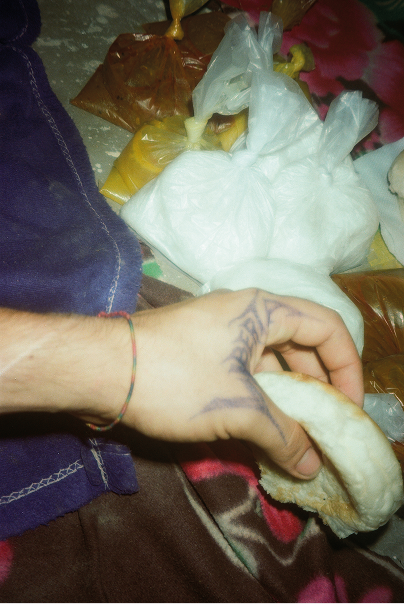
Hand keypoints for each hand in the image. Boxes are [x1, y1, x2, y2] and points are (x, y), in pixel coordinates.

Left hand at [123, 289, 362, 478]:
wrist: (99, 370)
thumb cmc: (175, 377)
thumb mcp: (237, 408)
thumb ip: (283, 435)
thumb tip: (312, 465)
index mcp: (263, 309)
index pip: (328, 327)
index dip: (348, 368)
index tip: (350, 410)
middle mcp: (247, 314)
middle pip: (302, 346)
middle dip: (319, 389)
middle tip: (327, 430)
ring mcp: (222, 333)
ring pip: (272, 364)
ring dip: (288, 400)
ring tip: (297, 439)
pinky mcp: (202, 353)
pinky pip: (246, 373)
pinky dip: (261, 401)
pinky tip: (263, 432)